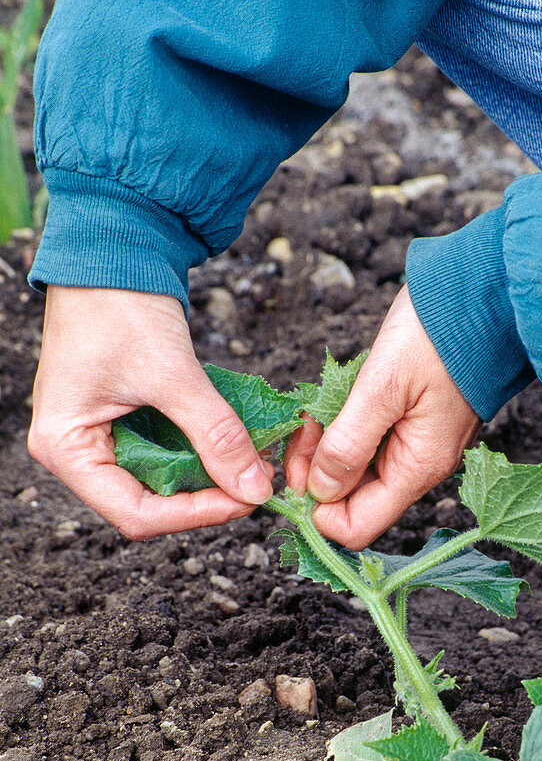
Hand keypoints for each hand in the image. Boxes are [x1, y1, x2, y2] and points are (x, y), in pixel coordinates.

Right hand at [28, 285, 273, 538]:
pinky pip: (165, 452)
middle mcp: (75, 451)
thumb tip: (255, 489)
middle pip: (148, 503)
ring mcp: (97, 436)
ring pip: (160, 482)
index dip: (195, 515)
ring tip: (251, 464)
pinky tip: (234, 446)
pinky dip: (200, 451)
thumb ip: (216, 435)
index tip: (246, 501)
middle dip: (205, 497)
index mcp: (66, 448)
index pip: (136, 513)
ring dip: (207, 477)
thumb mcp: (173, 375)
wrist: (112, 246)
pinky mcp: (121, 420)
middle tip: (255, 484)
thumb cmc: (121, 303)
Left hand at [284, 285, 480, 548]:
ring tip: (314, 413)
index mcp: (417, 468)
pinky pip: (365, 442)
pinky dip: (340, 429)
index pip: (357, 527)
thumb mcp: (382, 388)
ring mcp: (416, 444)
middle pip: (350, 500)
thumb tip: (319, 493)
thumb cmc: (438, 335)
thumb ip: (349, 445)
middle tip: (300, 431)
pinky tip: (331, 403)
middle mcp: (418, 466)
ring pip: (354, 470)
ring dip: (324, 448)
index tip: (293, 473)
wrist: (482, 294)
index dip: (316, 511)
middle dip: (314, 473)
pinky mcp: (410, 421)